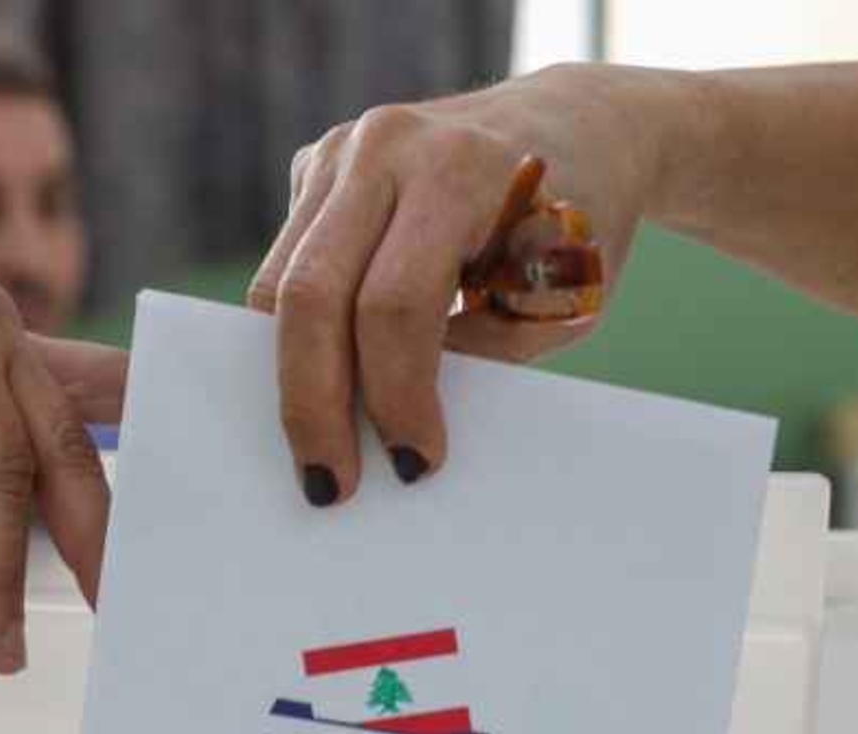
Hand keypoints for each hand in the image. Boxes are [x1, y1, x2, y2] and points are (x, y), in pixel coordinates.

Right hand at [247, 64, 654, 504]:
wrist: (575, 127)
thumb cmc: (578, 225)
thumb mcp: (559, 299)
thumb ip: (482, 355)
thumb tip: (392, 430)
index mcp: (459, 170)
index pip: (395, 302)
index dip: (395, 394)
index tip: (415, 462)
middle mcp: (385, 146)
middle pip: (310, 292)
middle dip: (312, 400)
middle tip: (327, 482)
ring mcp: (342, 150)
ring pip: (279, 284)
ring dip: (294, 374)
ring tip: (321, 445)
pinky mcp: (319, 168)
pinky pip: (286, 266)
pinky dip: (299, 332)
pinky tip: (329, 380)